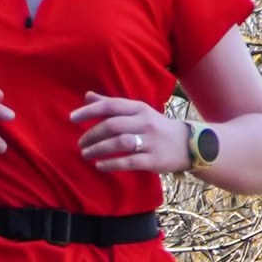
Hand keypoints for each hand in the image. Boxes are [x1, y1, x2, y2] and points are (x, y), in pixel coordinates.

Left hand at [72, 92, 188, 174]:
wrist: (189, 144)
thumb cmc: (156, 126)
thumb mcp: (138, 112)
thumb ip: (112, 105)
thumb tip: (87, 96)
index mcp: (139, 108)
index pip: (111, 106)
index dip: (89, 111)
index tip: (72, 118)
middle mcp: (145, 122)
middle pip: (113, 125)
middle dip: (92, 134)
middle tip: (80, 143)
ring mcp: (150, 141)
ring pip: (119, 143)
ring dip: (98, 149)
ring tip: (86, 154)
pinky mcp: (153, 160)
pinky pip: (129, 162)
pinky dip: (111, 164)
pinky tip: (100, 165)